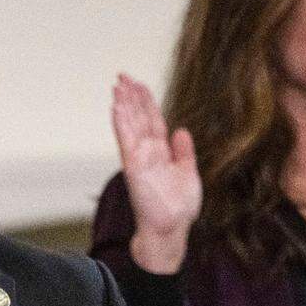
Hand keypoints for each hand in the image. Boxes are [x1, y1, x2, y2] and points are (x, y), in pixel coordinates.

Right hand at [111, 74, 201, 273]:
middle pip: (139, 117)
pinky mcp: (134, 168)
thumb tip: (181, 130)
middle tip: (122, 76)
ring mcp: (140, 159)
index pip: (153, 120)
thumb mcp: (188, 173)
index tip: (138, 83)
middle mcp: (148, 152)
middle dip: (131, 96)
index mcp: (162, 152)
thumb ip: (184, 151)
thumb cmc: (179, 207)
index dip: (146, 101)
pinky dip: (121, 125)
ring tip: (116, 86)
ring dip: (123, 106)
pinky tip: (116, 109)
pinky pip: (126, 142)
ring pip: (130, 126)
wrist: (171, 229)